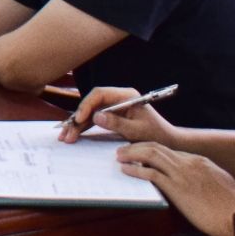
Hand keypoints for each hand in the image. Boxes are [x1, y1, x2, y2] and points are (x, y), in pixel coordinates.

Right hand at [60, 86, 175, 145]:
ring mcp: (114, 107)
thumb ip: (117, 123)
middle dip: (78, 118)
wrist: (168, 141)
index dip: (86, 105)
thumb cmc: (157, 134)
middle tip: (67, 132)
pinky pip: (94, 120)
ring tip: (66, 137)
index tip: (80, 119)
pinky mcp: (112, 116)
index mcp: (126, 96)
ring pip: (90, 112)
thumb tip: (96, 117)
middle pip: (91, 104)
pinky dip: (84, 128)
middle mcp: (118, 98)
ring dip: (78, 125)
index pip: (100, 94)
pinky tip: (74, 135)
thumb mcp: (137, 131)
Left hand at [115, 142, 234, 235]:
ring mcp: (182, 173)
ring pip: (151, 154)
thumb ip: (207, 177)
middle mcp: (190, 162)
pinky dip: (135, 169)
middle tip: (124, 150)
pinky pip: (150, 173)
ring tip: (120, 156)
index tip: (141, 153)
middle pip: (157, 147)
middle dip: (137, 147)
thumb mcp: (221, 183)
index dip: (152, 150)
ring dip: (132, 153)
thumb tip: (197, 181)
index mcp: (200, 161)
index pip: (170, 150)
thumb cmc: (233, 208)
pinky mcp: (177, 187)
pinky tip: (126, 170)